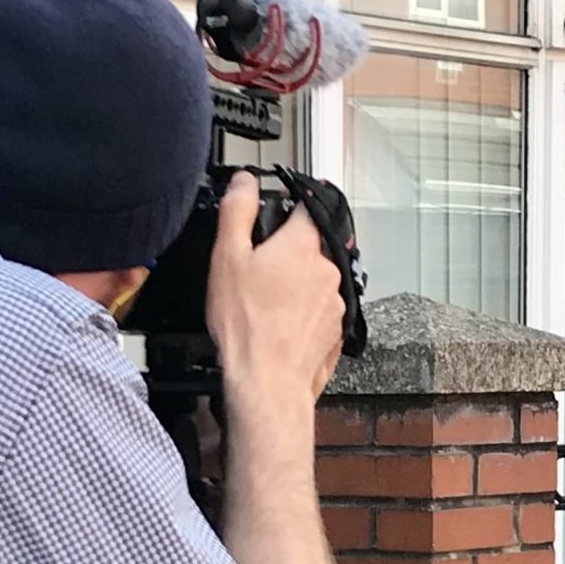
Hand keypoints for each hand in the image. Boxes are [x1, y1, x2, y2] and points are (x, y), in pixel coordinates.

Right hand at [206, 172, 347, 408]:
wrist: (267, 382)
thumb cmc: (247, 326)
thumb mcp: (227, 257)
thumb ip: (238, 211)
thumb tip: (244, 181)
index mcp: (304, 244)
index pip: (306, 205)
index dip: (286, 208)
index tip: (272, 219)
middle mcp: (329, 269)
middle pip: (310, 246)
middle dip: (286, 255)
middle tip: (257, 274)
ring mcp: (337, 302)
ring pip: (315, 281)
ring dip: (296, 287)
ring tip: (265, 307)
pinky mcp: (336, 330)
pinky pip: (319, 312)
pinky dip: (302, 316)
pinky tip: (279, 328)